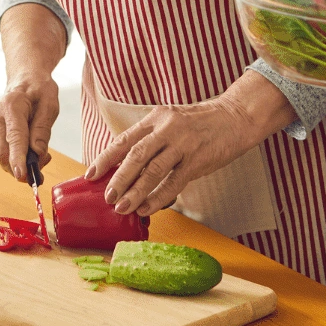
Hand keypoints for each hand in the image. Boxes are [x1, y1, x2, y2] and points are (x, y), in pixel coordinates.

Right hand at [0, 77, 58, 179]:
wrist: (25, 78)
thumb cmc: (39, 89)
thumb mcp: (50, 104)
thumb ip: (43, 128)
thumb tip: (38, 153)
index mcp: (12, 105)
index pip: (14, 137)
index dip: (18, 159)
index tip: (22, 175)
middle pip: (1, 152)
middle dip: (19, 168)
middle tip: (40, 173)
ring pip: (1, 155)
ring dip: (19, 164)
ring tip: (41, 156)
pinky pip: (2, 151)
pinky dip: (16, 158)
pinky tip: (31, 151)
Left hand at [84, 74, 290, 215]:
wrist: (235, 117)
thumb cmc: (200, 123)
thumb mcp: (171, 122)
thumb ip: (151, 139)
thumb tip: (125, 166)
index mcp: (156, 118)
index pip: (124, 139)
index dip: (106, 158)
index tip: (91, 174)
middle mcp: (167, 128)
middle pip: (135, 155)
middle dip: (118, 178)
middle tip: (106, 197)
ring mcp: (183, 144)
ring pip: (152, 171)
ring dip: (135, 192)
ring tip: (122, 207)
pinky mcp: (198, 160)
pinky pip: (174, 182)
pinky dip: (158, 197)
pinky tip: (147, 208)